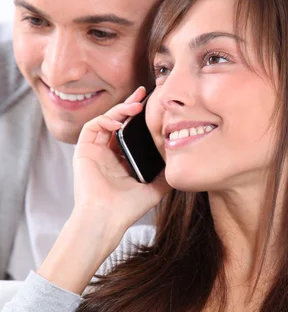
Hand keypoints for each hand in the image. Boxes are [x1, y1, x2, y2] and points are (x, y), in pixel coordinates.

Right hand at [73, 86, 169, 238]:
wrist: (108, 219)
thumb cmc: (128, 208)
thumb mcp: (154, 188)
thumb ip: (164, 174)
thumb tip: (179, 162)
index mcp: (122, 161)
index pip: (131, 132)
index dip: (140, 117)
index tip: (153, 105)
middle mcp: (108, 154)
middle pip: (118, 121)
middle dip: (130, 104)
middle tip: (143, 92)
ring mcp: (95, 151)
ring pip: (106, 120)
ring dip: (120, 110)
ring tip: (135, 106)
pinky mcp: (84, 151)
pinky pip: (92, 127)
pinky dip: (105, 120)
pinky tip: (119, 122)